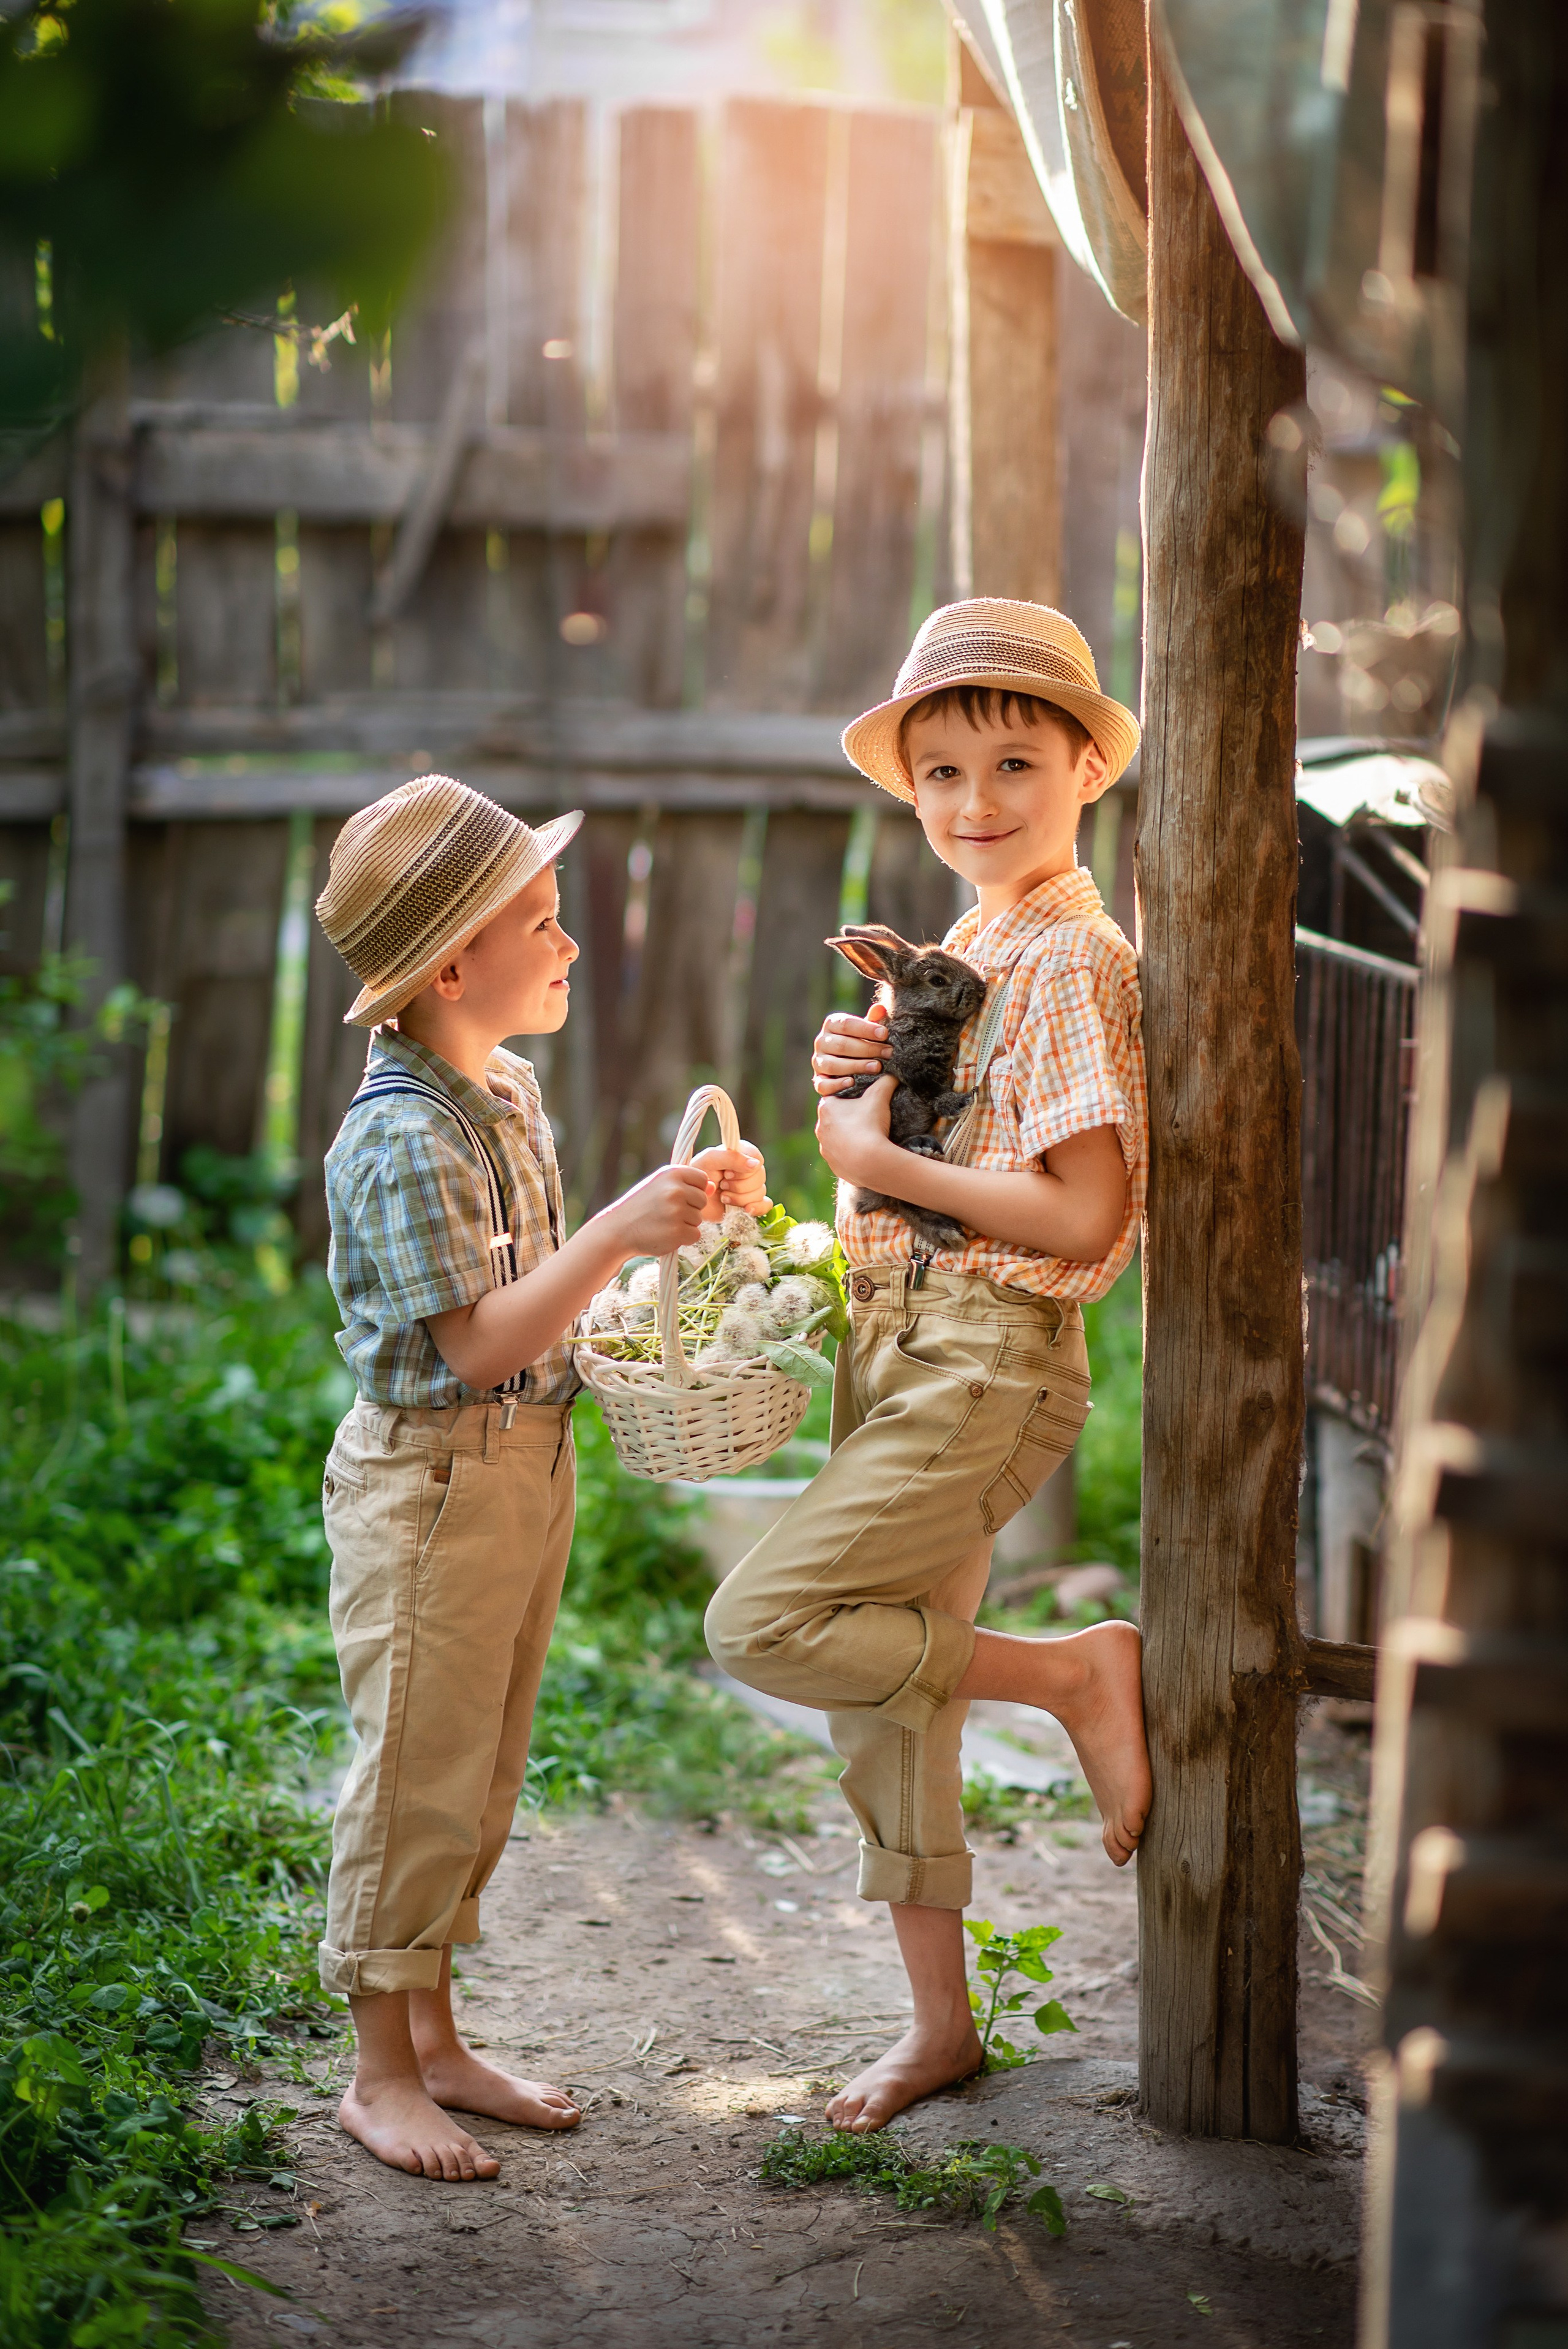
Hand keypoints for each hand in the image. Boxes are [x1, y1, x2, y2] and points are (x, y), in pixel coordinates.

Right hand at [597, 1164, 712, 1259]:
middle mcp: (676, 1189)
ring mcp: (677, 1211)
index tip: (676, 1197)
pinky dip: (684, 1238)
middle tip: (667, 1212)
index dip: (693, 1190)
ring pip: (699, 1219)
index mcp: (672, 1173)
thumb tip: (714, 1187)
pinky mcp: (678, 1231)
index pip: (702, 1179)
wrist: (618, 1229)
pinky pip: (695, 1235)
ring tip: (664, 1223)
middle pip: (703, 1200)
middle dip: (690, 1208)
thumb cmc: (640, 1206)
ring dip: (685, 1224)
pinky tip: (666, 1234)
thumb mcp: (660, 1186)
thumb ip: (686, 1185)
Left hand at [691, 1140, 770, 1217]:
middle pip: (760, 1176)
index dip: (744, 1169)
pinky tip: (745, 1210)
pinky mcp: (751, 1203)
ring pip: (761, 1192)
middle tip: (722, 1186)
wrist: (690, 1203)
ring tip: (723, 1197)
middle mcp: (747, 1170)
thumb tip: (756, 1165)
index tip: (727, 1173)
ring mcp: (750, 1187)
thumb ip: (730, 1157)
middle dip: (739, 1185)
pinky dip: (757, 1208)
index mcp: (740, 1154)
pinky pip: (766, 1205)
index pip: (756, 1157)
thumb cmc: (696, 1176)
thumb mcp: (708, 1160)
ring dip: (740, 1198)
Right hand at [812, 1004, 889, 1095]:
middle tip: (888, 1053)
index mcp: (831, 1024)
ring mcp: (818, 1062)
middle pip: (842, 1045)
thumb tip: (880, 1008)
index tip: (885, 1034)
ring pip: (833, 1065)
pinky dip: (836, 1084)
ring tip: (877, 1067)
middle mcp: (821, 1042)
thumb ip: (873, 1020)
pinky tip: (852, 1082)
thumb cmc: (861, 1042)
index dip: (866, 1029)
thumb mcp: (867, 1030)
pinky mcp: (818, 1080)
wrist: (849, 1064)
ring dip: (856, 1066)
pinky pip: (823, 1084)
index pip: (846, 1024)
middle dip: (867, 1049)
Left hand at [815, 1073, 895, 1185]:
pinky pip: (840, 1156)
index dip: (849, 1098)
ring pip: (835, 1139)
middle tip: (866, 1120)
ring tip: (866, 1138)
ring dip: (847, 1137)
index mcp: (826, 1108)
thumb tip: (893, 1073)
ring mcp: (825, 1148)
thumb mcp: (879, 1097)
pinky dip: (849, 1154)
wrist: (871, 1161)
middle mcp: (820, 1128)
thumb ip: (884, 1082)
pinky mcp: (832, 1164)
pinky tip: (863, 1152)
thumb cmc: (871, 1125)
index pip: (834, 1097)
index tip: (862, 1102)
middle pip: (834, 1119)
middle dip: (848, 1118)